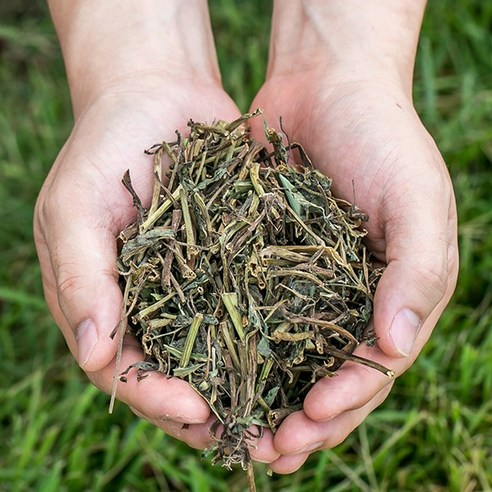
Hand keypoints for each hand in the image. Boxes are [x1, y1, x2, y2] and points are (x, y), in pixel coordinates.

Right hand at [37, 0, 282, 463]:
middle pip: (180, 373)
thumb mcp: (75, 206)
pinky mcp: (237, 260)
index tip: (195, 410)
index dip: (157, 397)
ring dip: (252, 386)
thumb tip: (94, 352)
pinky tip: (307, 352)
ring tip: (289, 417)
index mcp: (110, 303)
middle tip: (254, 440)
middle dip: (213, 410)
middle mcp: (156, 303)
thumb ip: (81, 276)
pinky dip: (276, 332)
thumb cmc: (105, 146)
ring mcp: (199, 283)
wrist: (157, 96)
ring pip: (224, 350)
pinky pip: (256, 303)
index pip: (127, 370)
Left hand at [249, 64, 457, 473]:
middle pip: (328, 374)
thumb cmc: (382, 137)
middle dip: (303, 417)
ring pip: (288, 356)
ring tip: (241, 433)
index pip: (372, 366)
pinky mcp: (266, 261)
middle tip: (269, 450)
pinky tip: (214, 372)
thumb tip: (395, 347)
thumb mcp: (417, 197)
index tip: (307, 420)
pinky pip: (252, 312)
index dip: (344, 400)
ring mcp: (305, 282)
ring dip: (267, 397)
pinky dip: (237, 346)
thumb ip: (419, 272)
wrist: (327, 86)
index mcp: (393, 293)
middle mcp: (350, 297)